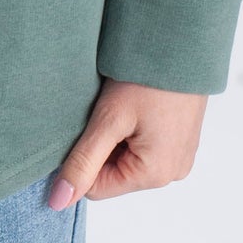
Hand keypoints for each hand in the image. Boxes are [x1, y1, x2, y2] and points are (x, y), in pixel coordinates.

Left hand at [48, 79, 207, 206]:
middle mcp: (172, 173)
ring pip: (128, 159)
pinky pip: (145, 146)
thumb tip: (59, 201)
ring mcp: (180, 156)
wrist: (183, 41)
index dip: (81, 159)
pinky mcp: (181, 140)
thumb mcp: (108, 119)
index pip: (97, 188)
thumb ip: (82, 162)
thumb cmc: (148, 78)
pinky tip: (133, 104)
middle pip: (114, 174)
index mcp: (156, 175)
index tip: (80, 127)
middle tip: (104, 110)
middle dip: (101, 145)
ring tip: (121, 104)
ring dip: (116, 135)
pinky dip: (132, 128)